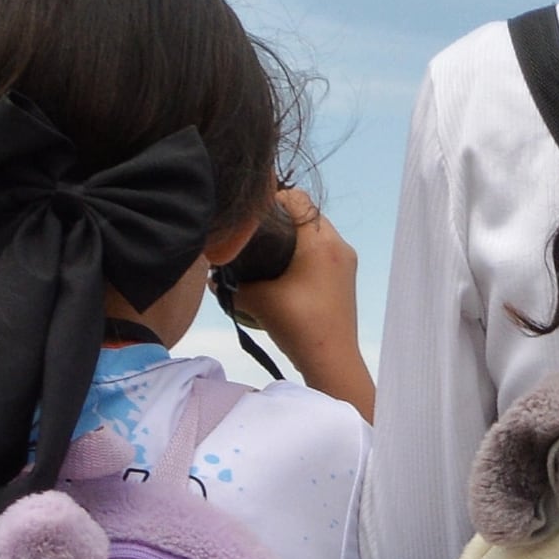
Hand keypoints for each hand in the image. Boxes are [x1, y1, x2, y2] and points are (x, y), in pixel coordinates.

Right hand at [250, 186, 375, 412]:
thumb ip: (230, 285)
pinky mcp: (347, 277)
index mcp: (320, 241)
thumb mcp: (256, 301)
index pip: (298, 198)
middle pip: (308, 214)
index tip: (254, 217)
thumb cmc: (297, 326)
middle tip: (258, 234)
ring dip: (296, 237)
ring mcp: (346, 261)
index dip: (273, 198)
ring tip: (270, 251)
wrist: (331, 360)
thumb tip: (210, 278)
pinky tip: (287, 269)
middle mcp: (339, 245)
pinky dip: (307, 253)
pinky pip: (326, 252)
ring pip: (318, 233)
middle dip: (283, 219)